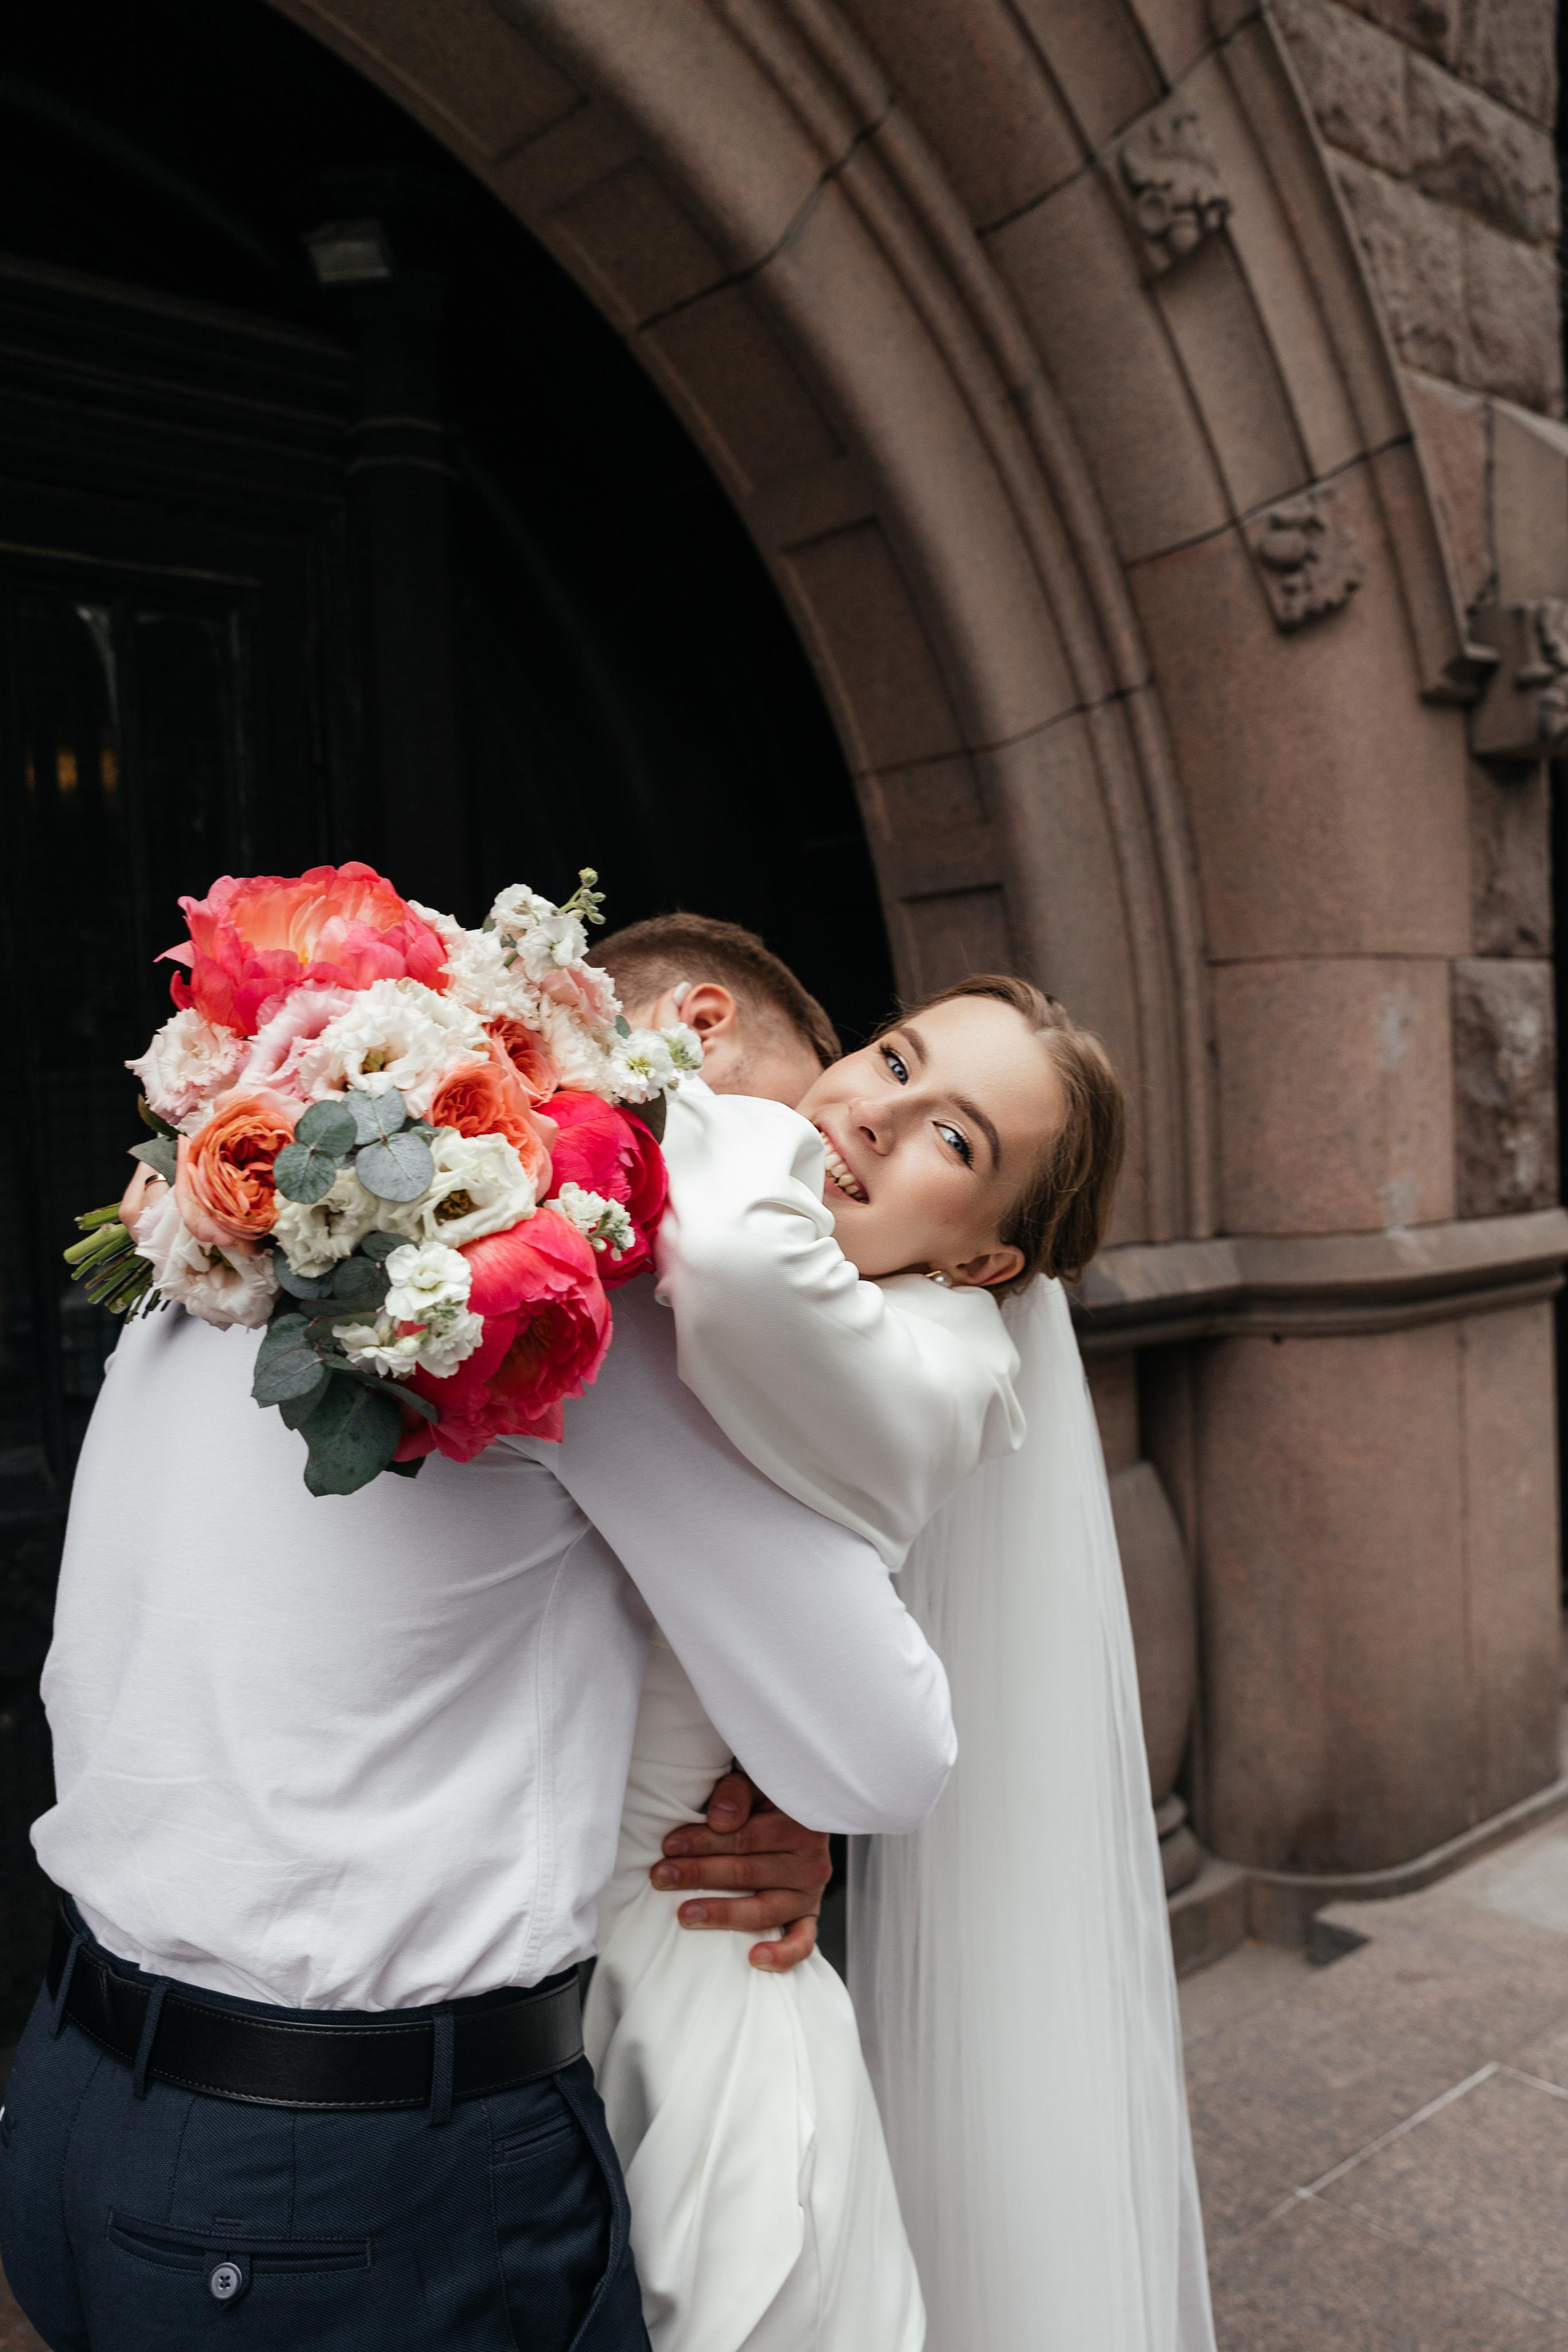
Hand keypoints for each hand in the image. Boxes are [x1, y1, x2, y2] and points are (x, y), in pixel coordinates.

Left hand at [650, 1768, 831, 1971]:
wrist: (800, 1819)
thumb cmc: (767, 1802)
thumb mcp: (756, 1784)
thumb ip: (737, 1792)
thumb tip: (719, 1820)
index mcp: (800, 1824)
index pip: (745, 1836)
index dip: (705, 1841)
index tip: (669, 1846)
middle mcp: (810, 1861)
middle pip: (748, 1872)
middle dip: (699, 1874)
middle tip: (661, 1877)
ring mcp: (810, 1894)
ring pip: (764, 1909)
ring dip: (722, 1913)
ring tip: (684, 1914)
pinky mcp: (809, 1918)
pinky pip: (802, 1942)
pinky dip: (783, 1954)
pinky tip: (754, 1958)